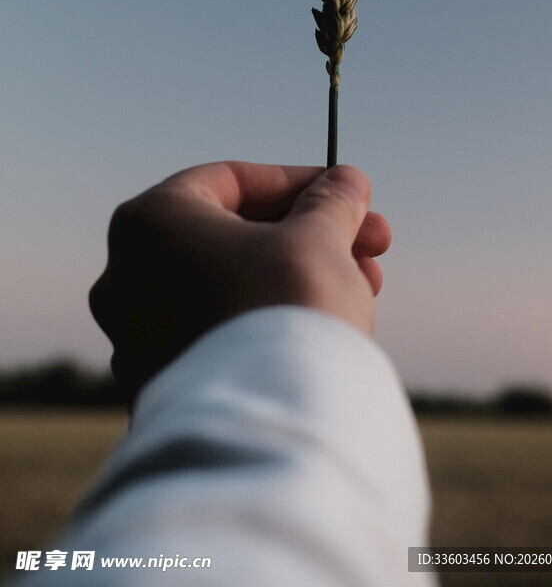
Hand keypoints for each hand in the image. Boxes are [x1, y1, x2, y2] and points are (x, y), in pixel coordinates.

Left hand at [89, 162, 390, 402]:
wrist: (269, 424)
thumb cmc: (284, 308)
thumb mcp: (318, 238)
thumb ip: (330, 202)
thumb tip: (346, 182)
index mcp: (148, 223)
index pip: (230, 180)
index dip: (300, 182)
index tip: (348, 193)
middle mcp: (126, 277)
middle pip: (234, 238)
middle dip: (311, 236)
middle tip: (371, 244)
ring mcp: (136, 339)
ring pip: (231, 290)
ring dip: (299, 278)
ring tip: (365, 288)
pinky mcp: (160, 389)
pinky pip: (222, 337)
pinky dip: (269, 323)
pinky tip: (327, 329)